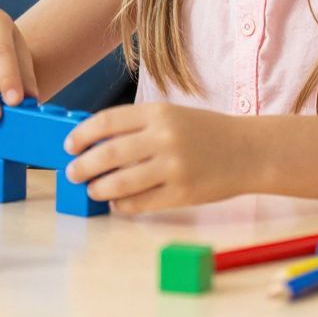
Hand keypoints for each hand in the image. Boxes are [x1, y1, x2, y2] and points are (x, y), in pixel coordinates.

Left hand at [63, 103, 252, 213]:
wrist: (248, 151)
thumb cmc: (205, 132)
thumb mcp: (172, 116)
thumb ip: (138, 127)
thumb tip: (95, 143)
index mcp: (159, 112)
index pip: (107, 122)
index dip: (82, 135)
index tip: (69, 146)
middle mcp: (165, 138)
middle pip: (109, 154)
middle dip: (83, 165)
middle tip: (72, 173)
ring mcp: (174, 167)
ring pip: (121, 182)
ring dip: (99, 188)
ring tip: (91, 189)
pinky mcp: (183, 193)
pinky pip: (141, 203)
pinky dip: (123, 204)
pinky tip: (117, 201)